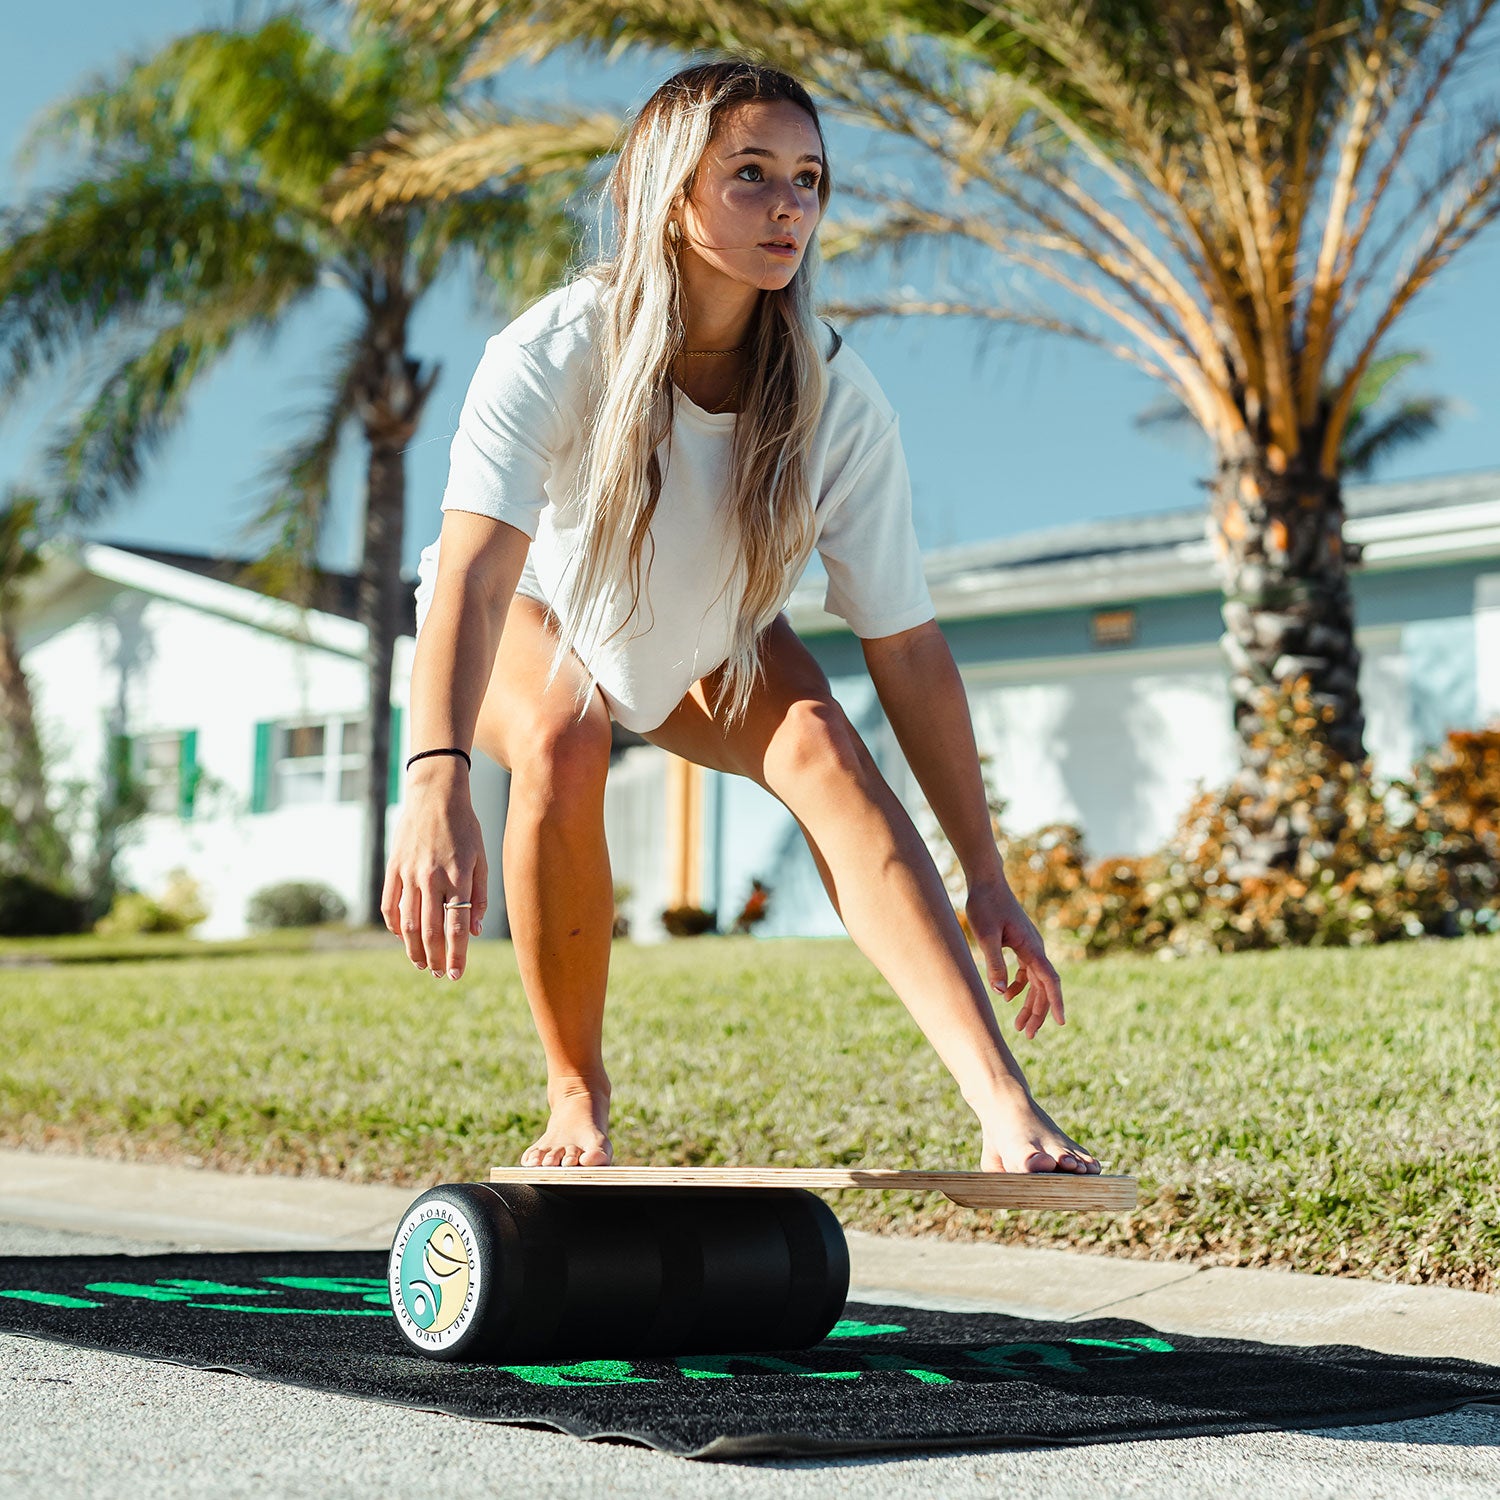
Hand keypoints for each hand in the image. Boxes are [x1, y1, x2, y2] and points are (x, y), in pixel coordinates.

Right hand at [380, 775, 487, 979]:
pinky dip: (395, 925)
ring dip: (413, 948)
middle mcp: (432, 877)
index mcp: (459, 876)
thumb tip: (475, 931)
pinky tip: (403, 937)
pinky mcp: (394, 867)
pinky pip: (390, 904)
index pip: (457, 926)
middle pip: (430, 930)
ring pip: (407, 922)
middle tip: (440, 974)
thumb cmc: (466, 828)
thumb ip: (480, 896)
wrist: (435, 795)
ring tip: (422, 963)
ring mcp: (409, 873)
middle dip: (435, 958)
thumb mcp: (482, 858)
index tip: (457, 974)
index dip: (457, 954)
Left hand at [964, 876, 1063, 1038]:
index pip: (1049, 981)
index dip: (1056, 1003)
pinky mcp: (1020, 944)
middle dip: (1038, 1012)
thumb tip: (1001, 993)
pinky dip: (1019, 987)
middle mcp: (1035, 948)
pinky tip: (1006, 997)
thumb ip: (994, 963)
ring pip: (1035, 982)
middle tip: (1027, 1035)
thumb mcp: (985, 935)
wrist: (987, 881)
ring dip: (1029, 1003)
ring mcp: (1029, 946)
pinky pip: (1026, 972)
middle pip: (1043, 987)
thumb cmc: (985, 905)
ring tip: (1019, 1027)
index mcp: (1031, 947)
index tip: (1062, 1023)